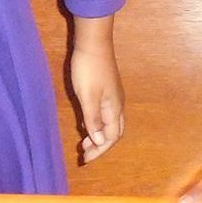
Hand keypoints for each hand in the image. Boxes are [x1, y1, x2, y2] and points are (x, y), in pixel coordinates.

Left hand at [69, 16, 125, 162]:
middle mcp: (117, 105)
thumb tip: (99, 142)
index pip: (110, 137)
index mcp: (114, 109)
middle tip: (85, 155)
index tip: (85, 159)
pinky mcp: (107, 90)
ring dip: (98, 135)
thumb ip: (93, 120)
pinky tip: (86, 124)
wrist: (93, 43)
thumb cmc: (89, 70)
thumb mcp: (87, 97)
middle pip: (113, 133)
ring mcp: (113, 97)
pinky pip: (105, 114)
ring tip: (84, 143)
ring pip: (109, 123)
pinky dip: (96, 124)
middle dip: (100, 146)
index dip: (99, 150)